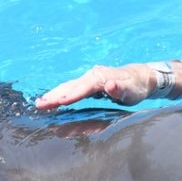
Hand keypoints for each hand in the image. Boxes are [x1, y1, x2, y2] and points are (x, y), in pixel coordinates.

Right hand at [35, 64, 153, 109]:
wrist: (140, 76)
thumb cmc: (136, 87)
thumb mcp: (132, 91)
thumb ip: (121, 89)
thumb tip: (110, 85)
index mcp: (101, 77)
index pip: (84, 87)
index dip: (73, 95)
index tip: (61, 102)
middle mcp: (92, 76)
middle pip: (71, 86)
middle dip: (56, 95)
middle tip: (40, 104)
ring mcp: (89, 78)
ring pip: (68, 87)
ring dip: (54, 95)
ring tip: (40, 103)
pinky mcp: (88, 83)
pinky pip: (71, 88)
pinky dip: (60, 94)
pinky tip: (52, 100)